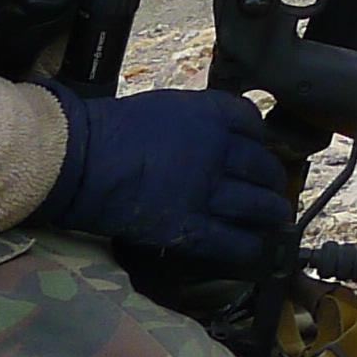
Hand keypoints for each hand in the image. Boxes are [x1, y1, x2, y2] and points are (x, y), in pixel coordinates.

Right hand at [32, 84, 288, 269]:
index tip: (259, 148)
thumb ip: (193, 121)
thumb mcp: (163, 108)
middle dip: (271, 179)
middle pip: (262, 166)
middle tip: (274, 188)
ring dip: (271, 213)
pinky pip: (233, 241)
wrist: (80, 159)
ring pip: (257, 204)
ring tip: (276, 218)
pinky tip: (255, 248)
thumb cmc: (108, 130)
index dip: (260, 139)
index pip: (252, 123)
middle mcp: (218, 150)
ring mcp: (207, 190)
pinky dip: (249, 245)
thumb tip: (208, 135)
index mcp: (209, 115)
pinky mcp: (190, 227)